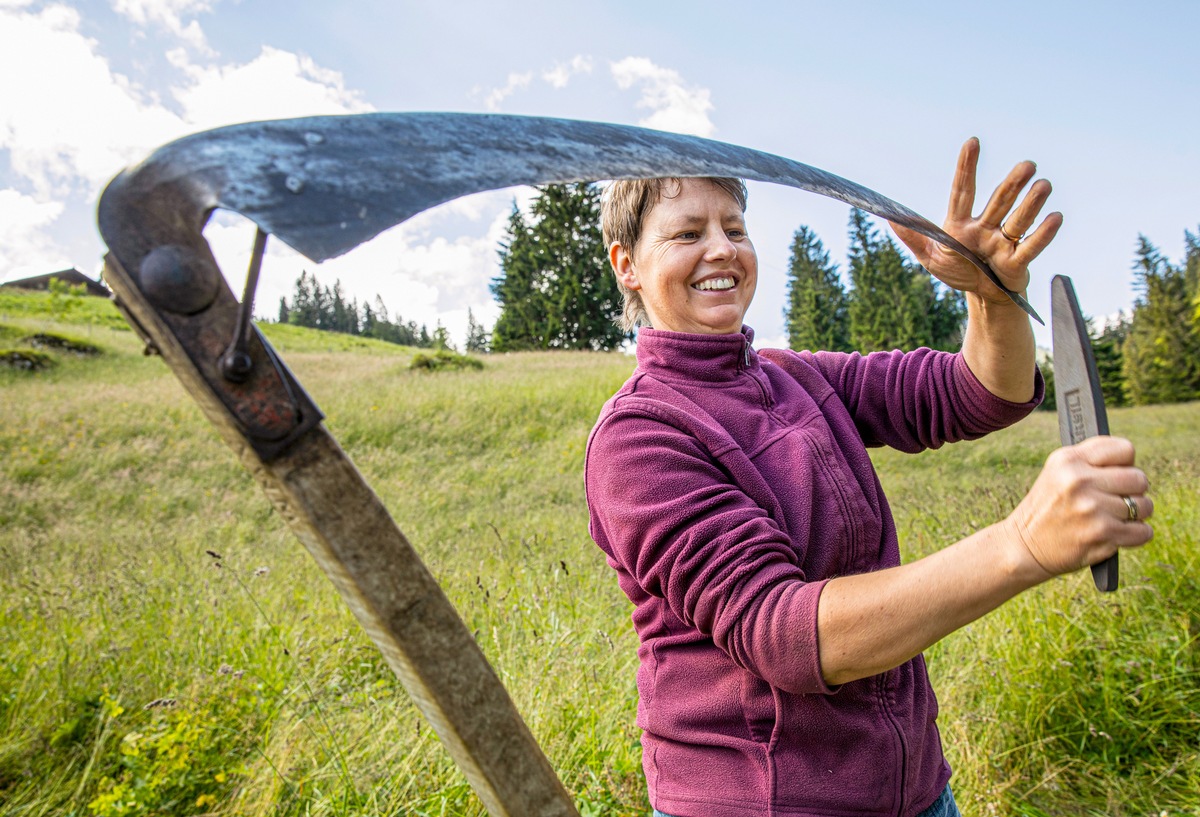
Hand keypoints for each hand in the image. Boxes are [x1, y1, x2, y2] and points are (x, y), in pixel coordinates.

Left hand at [891, 137, 1062, 303]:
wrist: (982, 297)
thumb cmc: (958, 271)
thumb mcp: (930, 257)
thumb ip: (914, 237)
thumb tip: (890, 217)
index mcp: (961, 224)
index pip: (963, 192)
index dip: (967, 168)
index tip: (973, 142)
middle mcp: (986, 227)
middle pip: (1000, 201)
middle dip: (1014, 184)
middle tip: (1028, 165)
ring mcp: (1003, 243)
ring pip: (1018, 220)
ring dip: (1032, 204)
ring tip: (1044, 185)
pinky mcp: (1018, 262)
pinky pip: (1031, 247)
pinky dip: (1043, 234)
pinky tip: (1055, 217)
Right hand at [1006, 436, 1152, 579]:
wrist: (1023, 546)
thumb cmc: (1047, 508)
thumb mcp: (1056, 473)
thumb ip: (1091, 461)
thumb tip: (1133, 465)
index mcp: (1068, 460)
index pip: (1124, 450)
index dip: (1124, 464)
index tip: (1114, 476)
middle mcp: (1079, 480)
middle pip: (1139, 478)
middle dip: (1133, 491)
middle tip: (1115, 500)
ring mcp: (1092, 508)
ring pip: (1145, 506)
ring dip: (1135, 515)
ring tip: (1113, 518)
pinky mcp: (1102, 534)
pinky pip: (1144, 531)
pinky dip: (1136, 535)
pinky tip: (1117, 534)